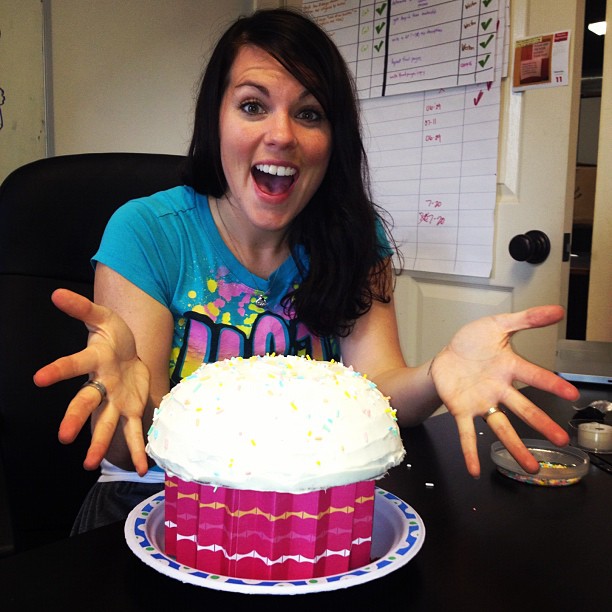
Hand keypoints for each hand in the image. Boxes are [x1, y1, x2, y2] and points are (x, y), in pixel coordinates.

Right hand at [33, 288, 150, 474]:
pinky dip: (139, 449)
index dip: (59, 370)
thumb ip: (82, 307)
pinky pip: (134, 430)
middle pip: (86, 402)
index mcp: (94, 361)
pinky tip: (141, 468)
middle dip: (75, 418)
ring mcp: (115, 400)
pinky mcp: (131, 408)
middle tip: (63, 437)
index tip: (38, 378)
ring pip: (106, 422)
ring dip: (100, 442)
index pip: (74, 365)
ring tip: (90, 464)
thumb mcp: (102, 316)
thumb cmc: (112, 334)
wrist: (131, 349)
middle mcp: (101, 385)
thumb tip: (56, 293)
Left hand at [430, 305, 578, 477]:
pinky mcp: (461, 410)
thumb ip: (526, 319)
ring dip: (515, 447)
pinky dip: (470, 451)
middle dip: (542, 424)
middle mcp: (499, 389)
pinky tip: (473, 469)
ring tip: (530, 467)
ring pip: (501, 427)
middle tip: (561, 440)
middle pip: (523, 408)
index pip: (534, 376)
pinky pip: (467, 433)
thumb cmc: (473, 343)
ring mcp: (481, 402)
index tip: (571, 394)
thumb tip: (558, 310)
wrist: (445, 356)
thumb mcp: (498, 325)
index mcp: (509, 369)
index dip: (552, 383)